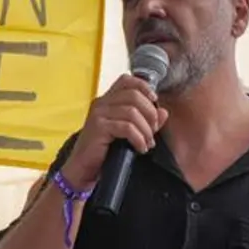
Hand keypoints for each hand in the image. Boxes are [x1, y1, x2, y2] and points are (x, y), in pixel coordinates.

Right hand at [62, 74, 168, 188]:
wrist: (85, 168)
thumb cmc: (105, 150)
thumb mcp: (129, 133)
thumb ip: (146, 120)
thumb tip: (164, 112)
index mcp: (107, 100)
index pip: (126, 80)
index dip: (144, 87)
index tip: (154, 101)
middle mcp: (101, 103)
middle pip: (134, 95)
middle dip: (150, 113)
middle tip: (153, 130)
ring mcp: (98, 114)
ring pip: (132, 112)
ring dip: (146, 130)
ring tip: (147, 143)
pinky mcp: (99, 127)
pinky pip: (127, 127)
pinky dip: (138, 138)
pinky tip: (140, 148)